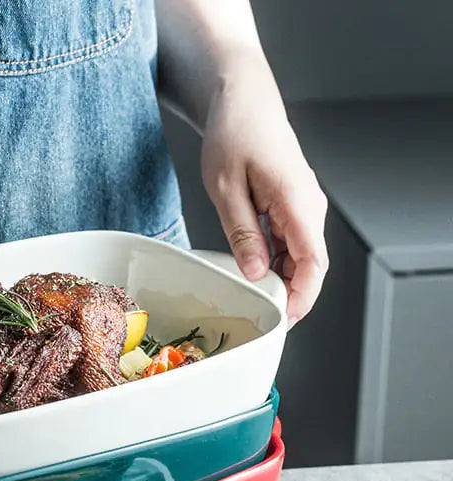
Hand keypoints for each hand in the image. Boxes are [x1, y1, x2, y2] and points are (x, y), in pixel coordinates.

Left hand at [200, 54, 328, 323]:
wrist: (242, 100)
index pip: (313, 262)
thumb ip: (243, 234)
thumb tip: (256, 273)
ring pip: (300, 256)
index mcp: (296, 200)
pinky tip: (255, 273)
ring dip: (281, 280)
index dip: (302, 296)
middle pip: (310, 264)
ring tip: (254, 300)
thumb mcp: (226, 189)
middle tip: (262, 318)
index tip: (285, 319)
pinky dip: (276, 262)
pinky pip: (290, 243)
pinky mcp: (292, 205)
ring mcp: (302, 205)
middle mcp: (308, 205)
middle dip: (291, 295)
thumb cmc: (234, 134)